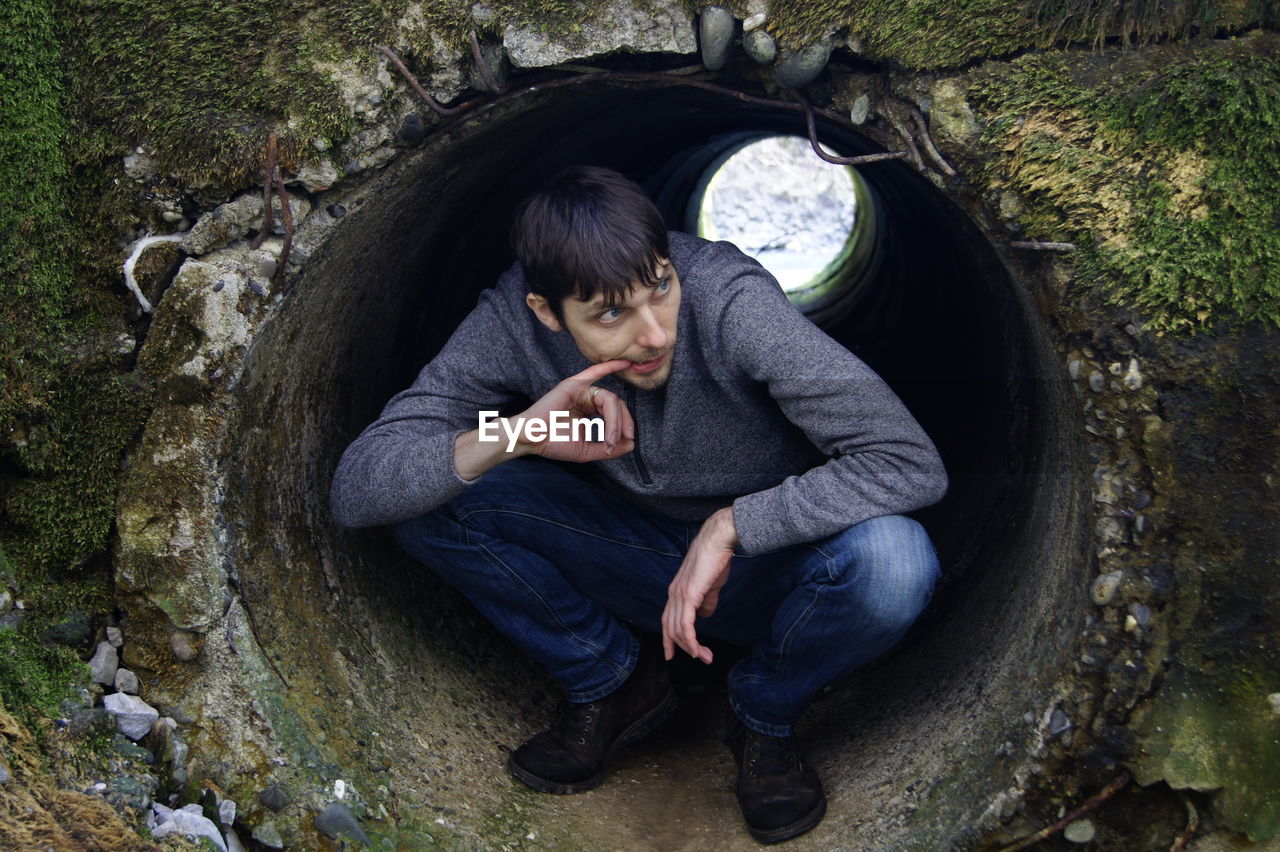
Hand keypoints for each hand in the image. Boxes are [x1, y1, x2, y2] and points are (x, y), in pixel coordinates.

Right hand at [518, 359, 635, 462]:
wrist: (531, 440)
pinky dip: (610, 366)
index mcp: (591, 411)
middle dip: (623, 423)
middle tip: (622, 439)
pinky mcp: (574, 385)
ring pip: (610, 399)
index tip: (624, 442)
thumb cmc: (554, 444)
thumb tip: (632, 444)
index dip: (623, 426)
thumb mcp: (587, 451)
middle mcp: (588, 398)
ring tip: (610, 437)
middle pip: (617, 405)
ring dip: (615, 419)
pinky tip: (625, 363)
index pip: (616, 413)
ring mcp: (581, 390)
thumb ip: (609, 448)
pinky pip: (594, 372)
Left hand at [663, 507, 737, 663]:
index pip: (667, 620)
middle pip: (670, 629)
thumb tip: (705, 616)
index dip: (669, 639)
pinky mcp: (688, 596)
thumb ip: (706, 601)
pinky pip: (685, 625)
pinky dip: (691, 641)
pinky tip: (698, 650)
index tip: (672, 654)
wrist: (718, 541)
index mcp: (676, 591)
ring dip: (692, 648)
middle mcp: (673, 594)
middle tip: (702, 658)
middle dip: (683, 648)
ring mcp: (679, 595)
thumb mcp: (710, 586)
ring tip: (706, 657)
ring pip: (678, 630)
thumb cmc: (715, 559)